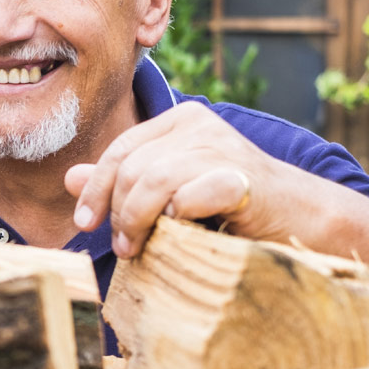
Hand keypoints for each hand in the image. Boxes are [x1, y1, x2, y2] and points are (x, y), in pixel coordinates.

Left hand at [65, 102, 284, 257]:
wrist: (300, 218)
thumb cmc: (230, 208)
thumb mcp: (170, 192)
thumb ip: (123, 183)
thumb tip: (69, 179)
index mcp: (180, 121)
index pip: (120, 150)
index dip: (96, 188)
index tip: (84, 223)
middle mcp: (199, 125)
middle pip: (132, 167)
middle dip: (118, 212)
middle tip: (123, 246)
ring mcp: (223, 147)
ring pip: (154, 180)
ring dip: (138, 220)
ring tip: (138, 247)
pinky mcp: (242, 176)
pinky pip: (190, 196)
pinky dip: (178, 218)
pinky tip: (182, 232)